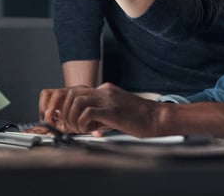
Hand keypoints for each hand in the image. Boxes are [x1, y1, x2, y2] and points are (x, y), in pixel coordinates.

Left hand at [38, 83, 163, 136]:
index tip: (68, 120)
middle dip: (66, 111)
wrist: (157, 118)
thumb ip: (103, 118)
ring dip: (73, 117)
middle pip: (72, 93)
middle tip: (71, 126)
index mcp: (106, 91)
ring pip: (76, 100)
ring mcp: (108, 100)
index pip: (77, 91)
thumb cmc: (140, 118)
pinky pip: (87, 113)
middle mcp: (104, 91)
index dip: (68, 105)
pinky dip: (82, 123)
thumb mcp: (118, 114)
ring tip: (80, 129)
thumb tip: (94, 128)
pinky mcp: (111, 111)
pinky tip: (90, 131)